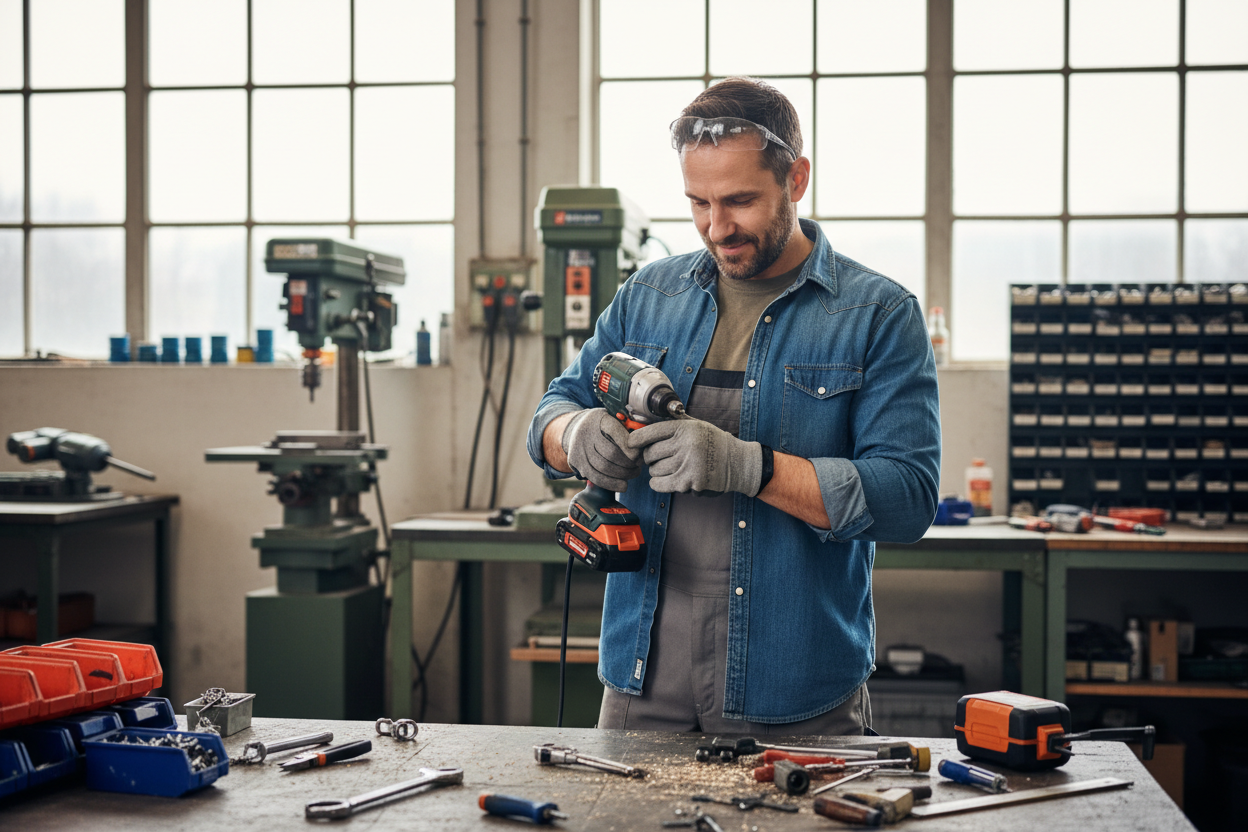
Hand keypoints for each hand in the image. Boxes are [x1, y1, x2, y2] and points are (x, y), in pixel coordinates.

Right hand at [560, 409, 642, 491]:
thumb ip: (628, 427)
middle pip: (610, 452)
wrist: (576, 428)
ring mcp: (578, 448)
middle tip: (639, 465)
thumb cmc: (604, 425)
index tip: (638, 455)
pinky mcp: (575, 461)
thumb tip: (642, 446)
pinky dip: (611, 484)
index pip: (614, 431)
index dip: (628, 445)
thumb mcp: (614, 418)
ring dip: (622, 474)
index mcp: (599, 418)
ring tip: (634, 473)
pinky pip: (595, 477)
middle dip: (628, 463)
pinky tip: (623, 485)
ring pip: (603, 467)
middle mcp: (585, 432)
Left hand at [626, 418, 761, 495]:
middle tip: (657, 458)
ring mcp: (687, 464)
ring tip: (668, 467)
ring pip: (654, 470)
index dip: (636, 439)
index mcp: (684, 428)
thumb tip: (645, 421)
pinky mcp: (689, 482)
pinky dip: (658, 483)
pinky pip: (660, 484)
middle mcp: (685, 444)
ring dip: (656, 471)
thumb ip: (674, 423)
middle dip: (649, 457)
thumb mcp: (696, 425)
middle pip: (650, 453)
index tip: (630, 443)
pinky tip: (664, 479)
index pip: (651, 432)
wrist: (737, 463)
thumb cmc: (713, 443)